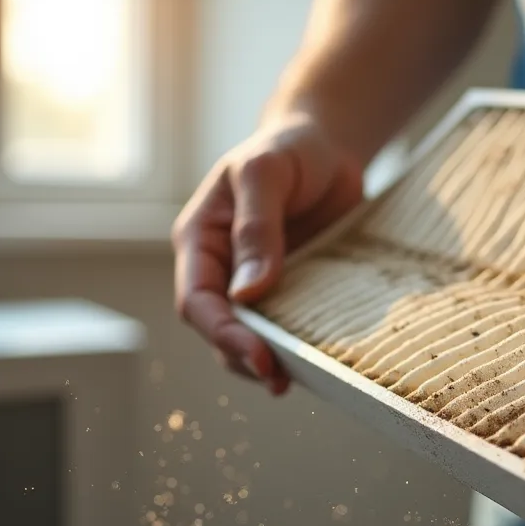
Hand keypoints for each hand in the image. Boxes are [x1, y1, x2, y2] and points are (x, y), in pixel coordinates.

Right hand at [172, 113, 362, 393]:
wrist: (328, 147)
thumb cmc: (290, 150)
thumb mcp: (266, 173)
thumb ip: (256, 228)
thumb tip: (246, 293)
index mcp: (200, 239)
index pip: (196, 300)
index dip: (223, 333)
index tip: (260, 355)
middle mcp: (220, 268)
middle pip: (218, 330)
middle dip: (244, 357)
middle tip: (280, 378)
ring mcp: (253, 284)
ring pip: (248, 338)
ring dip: (268, 363)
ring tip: (299, 378)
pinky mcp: (288, 291)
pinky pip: (284, 328)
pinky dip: (295, 349)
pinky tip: (315, 363)